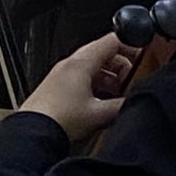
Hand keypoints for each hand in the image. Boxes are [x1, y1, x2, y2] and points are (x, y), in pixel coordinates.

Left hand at [19, 33, 139, 142]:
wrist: (32, 134)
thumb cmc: (58, 120)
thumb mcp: (99, 114)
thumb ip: (121, 106)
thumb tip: (134, 103)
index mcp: (80, 63)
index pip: (111, 41)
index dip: (131, 44)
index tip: (143, 53)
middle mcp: (69, 65)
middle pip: (103, 54)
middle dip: (121, 67)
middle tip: (132, 82)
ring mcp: (61, 76)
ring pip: (92, 68)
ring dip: (108, 78)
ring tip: (118, 96)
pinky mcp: (56, 88)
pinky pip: (82, 79)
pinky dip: (96, 86)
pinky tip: (100, 104)